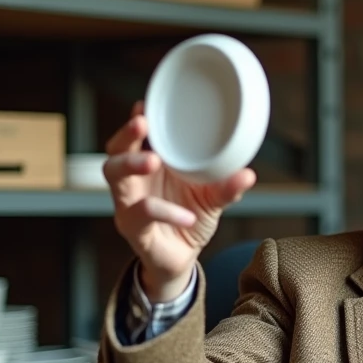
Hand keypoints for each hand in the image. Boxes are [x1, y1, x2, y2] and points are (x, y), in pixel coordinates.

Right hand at [104, 101, 256, 301]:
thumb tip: (247, 174)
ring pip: (114, 176)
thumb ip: (227, 187)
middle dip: (125, 135)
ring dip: (132, 163)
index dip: (136, 119)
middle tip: (142, 123)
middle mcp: (133, 180)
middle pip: (114, 151)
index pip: (135, 137)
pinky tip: (187, 215)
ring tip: (152, 160)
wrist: (182, 258)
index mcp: (150, 165)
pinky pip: (142, 214)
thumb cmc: (190, 218)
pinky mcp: (132, 227)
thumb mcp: (212, 199)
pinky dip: (166, 212)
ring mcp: (128, 202)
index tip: (144, 103)